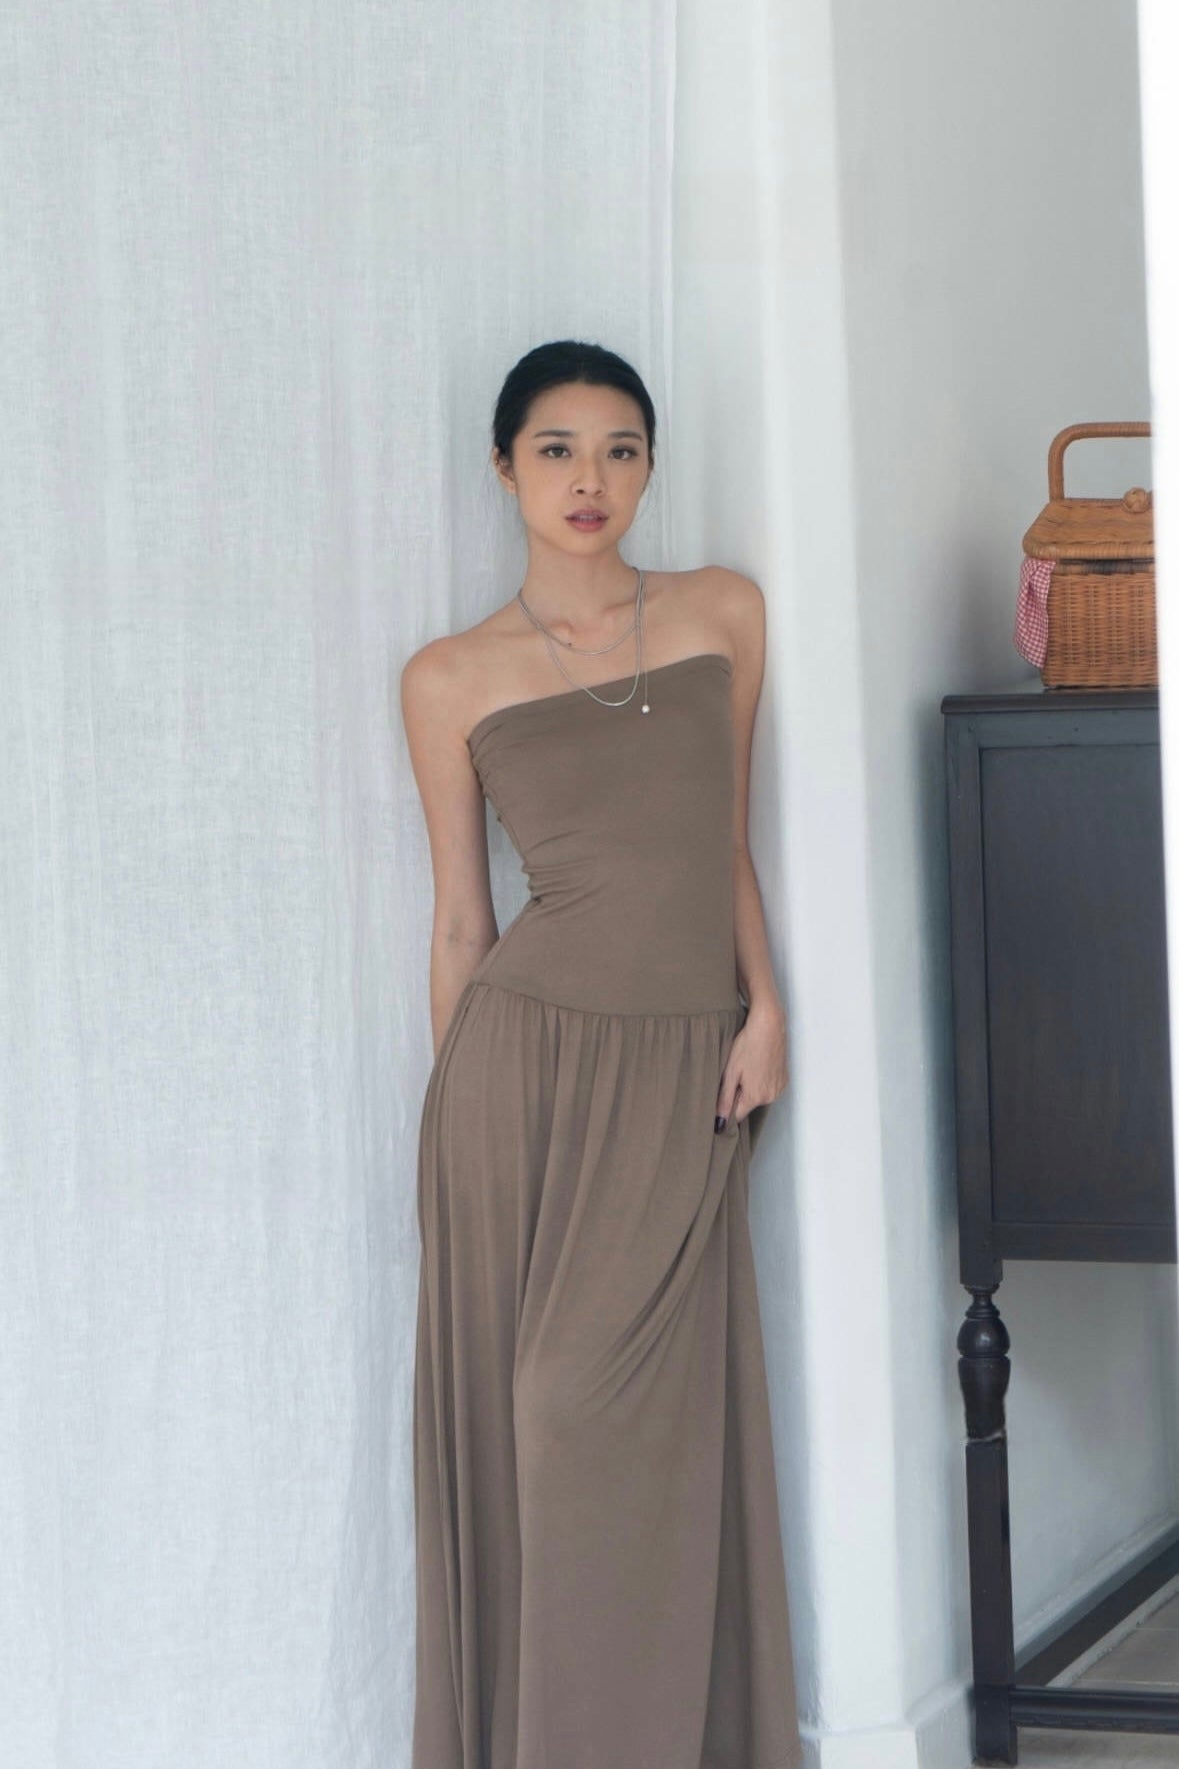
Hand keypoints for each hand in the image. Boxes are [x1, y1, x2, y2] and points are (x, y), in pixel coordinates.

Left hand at [715, 1002, 788, 1128]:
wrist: (768, 1026)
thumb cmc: (748, 1044)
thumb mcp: (731, 1072)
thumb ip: (725, 1099)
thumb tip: (719, 1120)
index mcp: (756, 1096)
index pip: (737, 1116)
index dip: (726, 1109)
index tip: (722, 1098)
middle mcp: (771, 1096)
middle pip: (748, 1105)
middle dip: (739, 1095)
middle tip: (735, 1073)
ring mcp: (779, 1088)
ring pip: (759, 1096)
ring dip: (751, 1088)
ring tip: (747, 1067)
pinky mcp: (784, 1079)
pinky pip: (769, 1087)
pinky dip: (762, 1081)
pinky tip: (757, 1065)